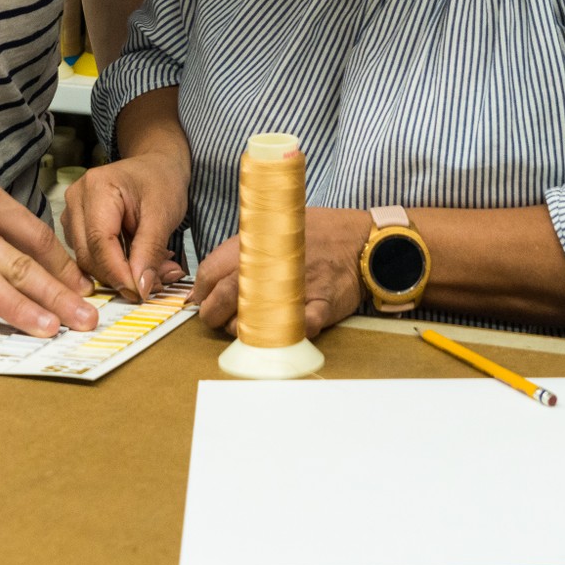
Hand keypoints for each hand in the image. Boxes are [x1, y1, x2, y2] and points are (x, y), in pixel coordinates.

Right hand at [62, 150, 189, 302]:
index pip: (99, 241)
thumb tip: (140, 288)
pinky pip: (90, 256)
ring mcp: (72, 213)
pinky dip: (115, 268)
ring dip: (119, 275)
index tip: (140, 293)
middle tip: (153, 286)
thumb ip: (151, 250)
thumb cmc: (161, 181)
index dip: (118, 272)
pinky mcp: (76, 227)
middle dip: (120, 276)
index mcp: (96, 187)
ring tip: (152, 272)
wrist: (156, 166)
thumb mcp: (164, 213)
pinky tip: (139, 264)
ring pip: (87, 260)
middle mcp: (76, 199)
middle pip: (88, 254)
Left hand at [189, 208, 372, 340]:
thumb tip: (215, 275)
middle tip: (217, 321)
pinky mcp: (321, 303)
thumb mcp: (276, 227)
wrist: (362, 239)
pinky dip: (285, 335)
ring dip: (243, 330)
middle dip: (213, 315)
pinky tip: (278, 337)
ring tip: (244, 330)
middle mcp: (273, 263)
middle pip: (226, 296)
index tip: (203, 301)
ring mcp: (298, 284)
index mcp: (258, 243)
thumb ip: (247, 248)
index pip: (211, 271)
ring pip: (255, 316)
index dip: (201, 292)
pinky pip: (299, 326)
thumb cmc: (318, 233)